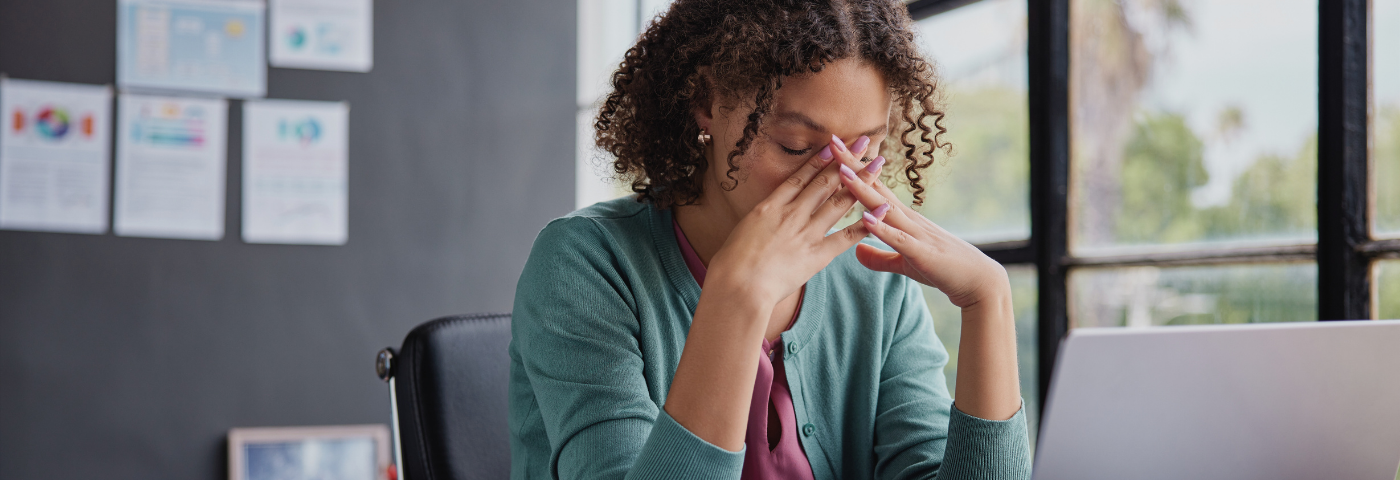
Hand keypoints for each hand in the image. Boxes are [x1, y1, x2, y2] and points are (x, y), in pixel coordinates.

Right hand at [706, 134, 884, 306]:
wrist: (738, 285)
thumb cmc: (730, 264)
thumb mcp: (741, 232)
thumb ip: (759, 222)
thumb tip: (763, 217)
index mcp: (770, 207)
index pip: (800, 178)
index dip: (819, 160)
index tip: (833, 145)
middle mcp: (792, 214)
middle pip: (824, 182)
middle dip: (845, 160)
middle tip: (863, 142)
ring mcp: (806, 233)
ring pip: (838, 202)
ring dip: (861, 182)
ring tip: (877, 165)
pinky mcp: (817, 255)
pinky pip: (846, 236)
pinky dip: (865, 222)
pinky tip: (881, 210)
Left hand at [836, 162, 1010, 308]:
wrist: (978, 281)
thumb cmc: (943, 269)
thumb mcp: (905, 262)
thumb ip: (879, 256)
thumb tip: (856, 251)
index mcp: (902, 220)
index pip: (874, 189)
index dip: (854, 169)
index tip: (835, 150)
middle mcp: (908, 219)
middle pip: (875, 189)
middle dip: (853, 167)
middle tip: (833, 142)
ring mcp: (915, 233)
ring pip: (884, 208)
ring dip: (863, 191)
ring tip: (843, 173)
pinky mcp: (921, 252)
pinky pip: (898, 239)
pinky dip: (882, 229)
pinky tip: (866, 218)